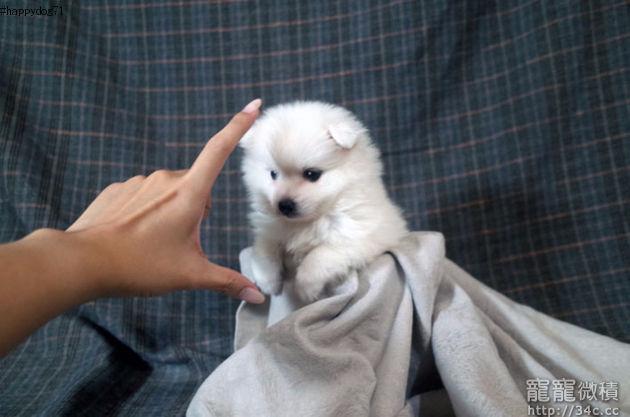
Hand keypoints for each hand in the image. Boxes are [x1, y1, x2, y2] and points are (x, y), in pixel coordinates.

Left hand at [67, 98, 264, 302]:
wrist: (81, 262)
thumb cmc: (140, 266)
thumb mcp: (190, 275)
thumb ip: (227, 282)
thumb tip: (258, 296)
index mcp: (189, 193)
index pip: (219, 151)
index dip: (239, 127)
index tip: (255, 106)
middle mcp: (166, 179)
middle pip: (195, 187)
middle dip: (196, 210)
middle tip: (179, 244)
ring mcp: (139, 182)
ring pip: (169, 193)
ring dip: (171, 212)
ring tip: (152, 244)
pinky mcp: (118, 190)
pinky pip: (143, 196)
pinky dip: (146, 213)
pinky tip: (132, 237)